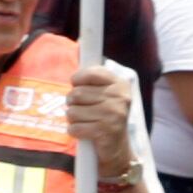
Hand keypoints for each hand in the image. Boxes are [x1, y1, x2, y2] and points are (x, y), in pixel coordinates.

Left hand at [63, 56, 141, 182]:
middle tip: (84, 111)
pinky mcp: (106, 131)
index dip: (77, 80)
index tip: (78, 86)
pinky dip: (75, 132)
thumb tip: (80, 44)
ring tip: (86, 122)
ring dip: (74, 119)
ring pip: (72, 111)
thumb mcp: (104, 93)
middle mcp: (120, 97)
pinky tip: (86, 133)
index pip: (89, 72)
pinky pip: (74, 128)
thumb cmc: (104, 116)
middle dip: (73, 104)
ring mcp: (114, 114)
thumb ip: (92, 76)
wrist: (117, 149)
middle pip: (76, 94)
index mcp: (120, 84)